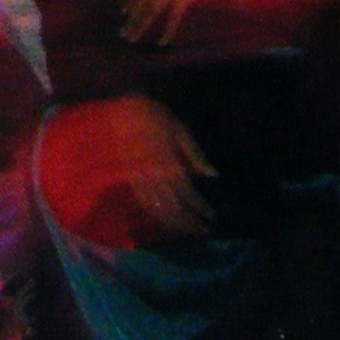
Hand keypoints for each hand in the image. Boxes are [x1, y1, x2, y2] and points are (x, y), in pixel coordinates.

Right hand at [87, 94, 214, 238]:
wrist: (125, 109)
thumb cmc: (155, 117)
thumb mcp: (180, 130)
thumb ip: (195, 154)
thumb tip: (213, 175)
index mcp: (169, 162)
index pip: (188, 194)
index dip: (201, 208)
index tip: (211, 216)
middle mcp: (155, 175)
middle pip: (174, 207)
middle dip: (190, 222)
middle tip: (202, 230)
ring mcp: (141, 179)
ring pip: (158, 209)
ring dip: (175, 224)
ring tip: (188, 230)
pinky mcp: (130, 178)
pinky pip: (144, 203)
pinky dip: (156, 215)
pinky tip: (166, 220)